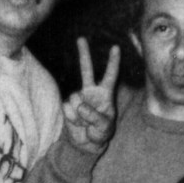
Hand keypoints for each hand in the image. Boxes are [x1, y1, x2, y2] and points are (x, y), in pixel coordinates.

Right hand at [62, 38, 119, 154]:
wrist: (86, 143)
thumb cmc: (100, 133)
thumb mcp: (104, 128)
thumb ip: (94, 116)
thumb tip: (79, 105)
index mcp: (105, 94)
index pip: (110, 75)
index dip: (113, 62)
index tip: (116, 47)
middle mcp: (91, 92)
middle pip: (86, 70)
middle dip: (84, 54)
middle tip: (81, 38)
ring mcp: (78, 98)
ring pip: (75, 97)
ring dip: (80, 113)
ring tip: (85, 122)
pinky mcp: (68, 105)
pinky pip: (68, 108)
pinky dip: (72, 118)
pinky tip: (77, 123)